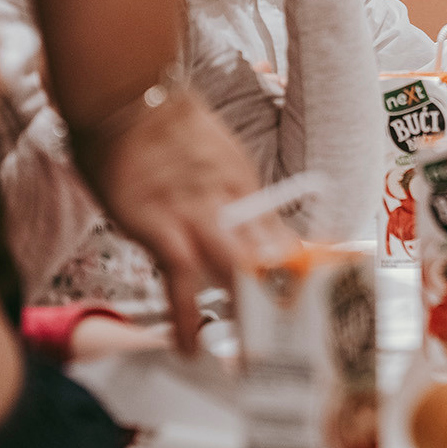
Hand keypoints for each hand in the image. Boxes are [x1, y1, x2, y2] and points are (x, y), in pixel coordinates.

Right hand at [76, 83, 298, 350]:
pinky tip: (190, 346)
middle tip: (300, 340)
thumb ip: (221, 183)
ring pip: (239, 271)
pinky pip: (182, 280)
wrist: (129, 91)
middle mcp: (231, 202)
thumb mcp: (208, 151)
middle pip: (271, 258)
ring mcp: (198, 215)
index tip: (318, 301)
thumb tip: (226, 209)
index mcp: (244, 184)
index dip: (301, 271)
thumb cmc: (157, 120)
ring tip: (256, 356)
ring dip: (249, 314)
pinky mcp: (161, 226)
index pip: (281, 234)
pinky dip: (187, 317)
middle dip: (288, 301)